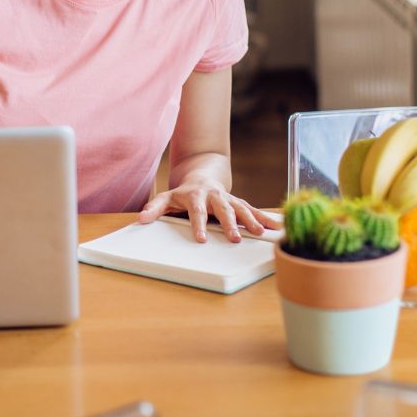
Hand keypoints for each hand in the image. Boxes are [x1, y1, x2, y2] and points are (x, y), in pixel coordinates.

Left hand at [137, 178, 281, 243]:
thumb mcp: (166, 198)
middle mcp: (215, 196)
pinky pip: (254, 210)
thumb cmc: (183, 193)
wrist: (202, 177)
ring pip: (241, 208)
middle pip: (223, 209)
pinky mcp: (239, 203)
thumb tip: (141, 219)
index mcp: (196, 196)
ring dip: (250, 220)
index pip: (197, 211)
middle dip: (229, 223)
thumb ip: (154, 207)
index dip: (199, 225)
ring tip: (258, 233)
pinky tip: (276, 227)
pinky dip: (265, 217)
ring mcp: (229, 198)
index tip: (202, 239)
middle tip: (234, 239)